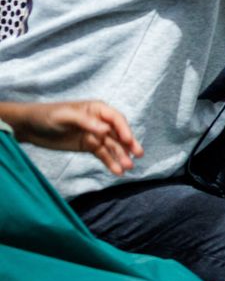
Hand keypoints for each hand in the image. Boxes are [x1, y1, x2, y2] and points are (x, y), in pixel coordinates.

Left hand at [3, 100, 141, 174]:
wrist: (29, 127)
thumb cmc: (46, 116)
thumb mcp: (64, 116)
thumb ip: (85, 121)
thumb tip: (105, 130)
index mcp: (96, 109)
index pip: (115, 119)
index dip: (124, 129)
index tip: (128, 140)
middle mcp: (99, 121)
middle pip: (118, 133)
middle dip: (128, 144)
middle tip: (138, 155)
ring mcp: (95, 135)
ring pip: (112, 146)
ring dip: (121, 156)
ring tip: (128, 167)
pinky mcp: (89, 146)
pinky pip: (102, 155)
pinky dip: (110, 162)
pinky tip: (117, 171)